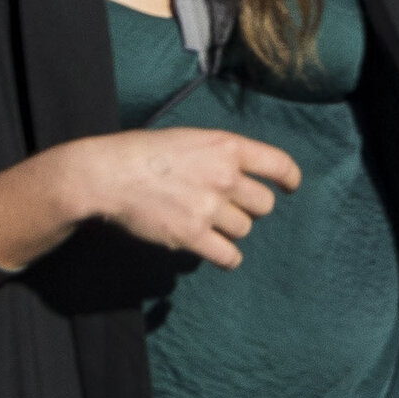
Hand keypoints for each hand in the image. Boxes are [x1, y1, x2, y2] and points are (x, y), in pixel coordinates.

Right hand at [32, 127, 303, 270]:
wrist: (108, 175)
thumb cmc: (144, 152)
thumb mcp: (191, 139)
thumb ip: (220, 154)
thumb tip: (240, 173)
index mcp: (227, 147)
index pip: (278, 164)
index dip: (289, 178)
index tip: (289, 187)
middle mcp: (225, 176)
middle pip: (263, 204)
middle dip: (250, 208)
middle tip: (229, 208)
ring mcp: (209, 207)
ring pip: (244, 229)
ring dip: (232, 230)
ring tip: (209, 224)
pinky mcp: (192, 235)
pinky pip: (228, 255)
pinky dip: (228, 258)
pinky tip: (222, 255)